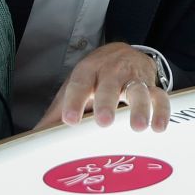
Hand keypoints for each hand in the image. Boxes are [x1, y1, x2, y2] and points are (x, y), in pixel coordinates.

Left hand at [36, 43, 167, 130]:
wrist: (124, 54)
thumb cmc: (94, 79)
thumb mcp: (74, 90)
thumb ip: (56, 115)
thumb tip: (34, 140)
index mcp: (87, 71)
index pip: (79, 84)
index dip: (74, 101)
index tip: (70, 120)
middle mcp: (111, 71)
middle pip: (109, 84)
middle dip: (106, 102)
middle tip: (104, 121)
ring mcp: (133, 78)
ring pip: (138, 89)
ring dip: (139, 107)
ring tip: (138, 127)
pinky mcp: (152, 85)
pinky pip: (160, 96)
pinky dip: (161, 111)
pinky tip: (158, 127)